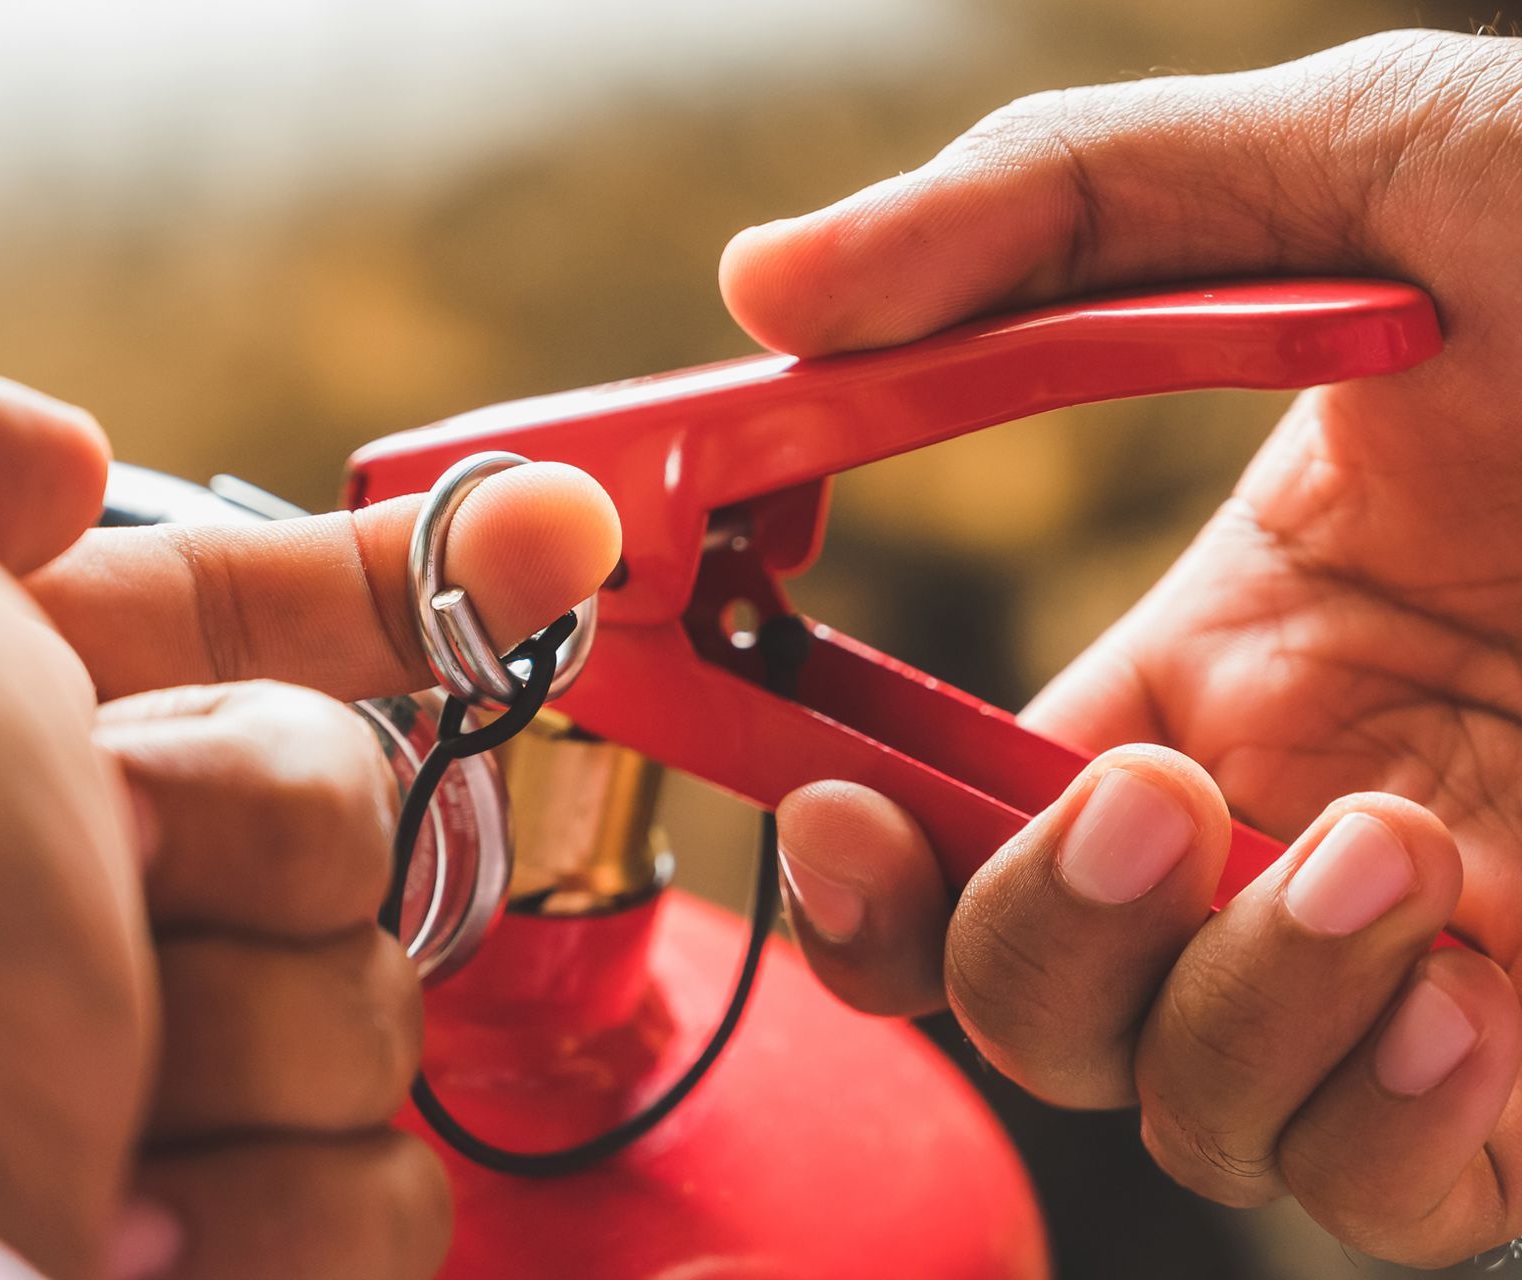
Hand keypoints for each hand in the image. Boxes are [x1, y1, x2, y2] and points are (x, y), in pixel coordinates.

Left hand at [0, 303, 619, 1277]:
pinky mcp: (219, 1248)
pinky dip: (275, 1207)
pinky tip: (126, 1222)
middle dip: (260, 829)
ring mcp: (148, 1083)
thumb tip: (57, 462)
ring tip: (69, 1083)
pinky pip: (385, 1193)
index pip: (236, 623)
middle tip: (101, 870)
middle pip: (338, 805)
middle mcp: (64, 902)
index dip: (390, 580)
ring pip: (374, 1002)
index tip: (549, 541)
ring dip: (256, 1030)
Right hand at [719, 30, 1521, 1266]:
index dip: (849, 838)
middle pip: (1016, 988)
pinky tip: (1455, 988)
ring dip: (1210, 1007)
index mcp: (1201, 653)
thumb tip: (765, 280)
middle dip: (1018, 929)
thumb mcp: (1366, 165)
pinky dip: (1360, 1123)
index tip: (819, 781)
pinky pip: (1371, 1196)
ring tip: (1377, 843)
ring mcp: (1411, 953)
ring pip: (1170, 1105)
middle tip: (1146, 806)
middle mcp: (1274, 821)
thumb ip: (1053, 207)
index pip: (936, 809)